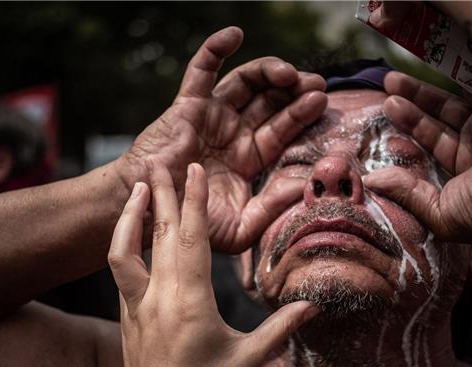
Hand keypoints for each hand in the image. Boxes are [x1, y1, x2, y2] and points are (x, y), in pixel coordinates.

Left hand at [99, 161, 316, 366]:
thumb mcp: (245, 360)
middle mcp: (159, 294)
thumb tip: (314, 306)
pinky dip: (125, 240)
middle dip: (160, 192)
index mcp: (190, 300)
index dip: (193, 201)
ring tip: (136, 186)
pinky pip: (121, 267)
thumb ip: (279, 328)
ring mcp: (137, 301)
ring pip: (127, 247)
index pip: (191, 239)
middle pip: (158, 233)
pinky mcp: (127, 311)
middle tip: (158, 159)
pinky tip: (131, 231)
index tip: (192, 169)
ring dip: (131, 213)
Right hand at [119, 26, 326, 252]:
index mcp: (248, 158)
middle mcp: (233, 133)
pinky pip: (202, 70)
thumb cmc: (190, 223)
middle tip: (316, 85)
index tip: (322, 104)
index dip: (302, 115)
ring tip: (289, 73)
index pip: (282, 131)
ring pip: (245, 82)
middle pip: (270, 102)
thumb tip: (305, 184)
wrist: (149, 214)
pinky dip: (216, 49)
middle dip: (294, 91)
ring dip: (269, 71)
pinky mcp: (189, 105)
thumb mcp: (240, 226)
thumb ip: (272, 207)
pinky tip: (234, 35)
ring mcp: (212, 116)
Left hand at [364, 72, 471, 245]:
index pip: (433, 145)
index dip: (411, 130)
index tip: (385, 118)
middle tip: (386, 91)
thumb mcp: (441, 213)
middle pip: (439, 120)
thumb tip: (371, 182)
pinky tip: (428, 70)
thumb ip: (407, 195)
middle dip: (411, 106)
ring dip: (422, 93)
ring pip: (452, 103)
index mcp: (466, 173)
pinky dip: (454, 79)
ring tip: (392, 82)